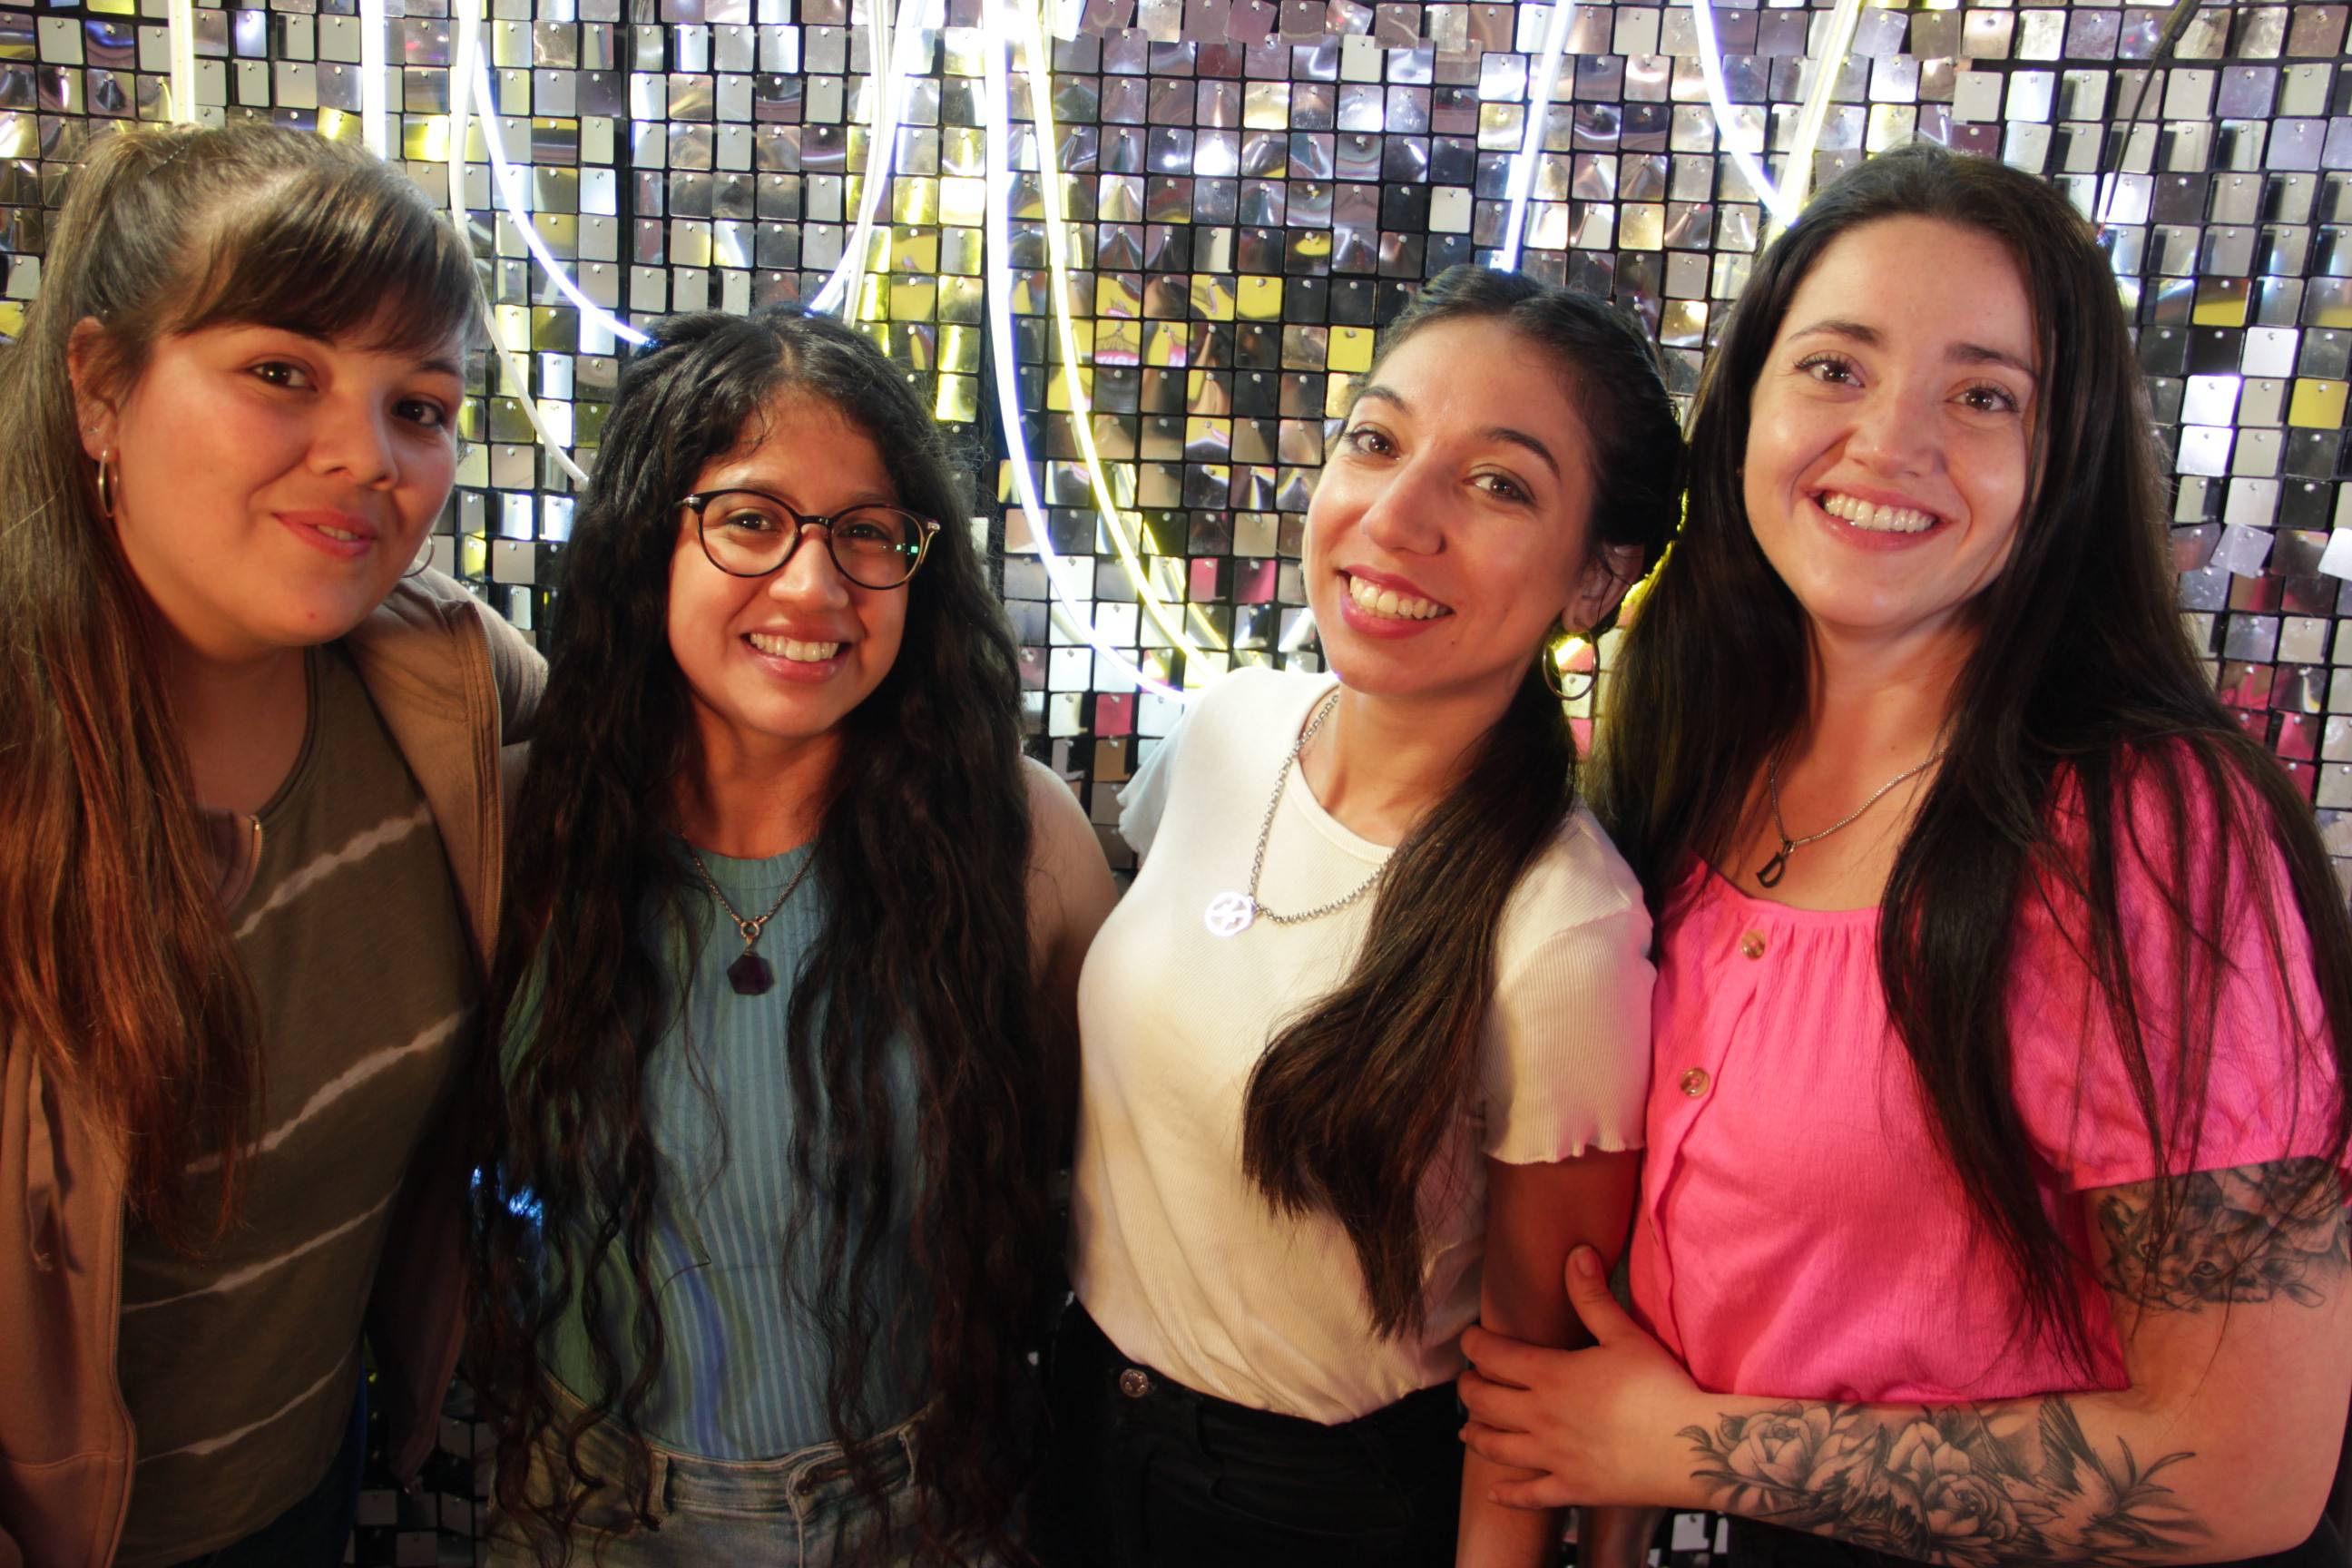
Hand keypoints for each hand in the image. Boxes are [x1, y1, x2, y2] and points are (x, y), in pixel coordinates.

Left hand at [1457, 1246, 1704, 1510]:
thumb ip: (1592, 1296)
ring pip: (1497, 1448)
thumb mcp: (1625, 1335)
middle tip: (1467, 1382)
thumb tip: (1575, 1252)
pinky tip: (1495, 1494)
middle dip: (1469, 1389)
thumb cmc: (1659, 1388)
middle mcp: (1541, 1417)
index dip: (1474, 1344)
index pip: (1494, 1356)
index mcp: (1550, 1376)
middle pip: (1485, 1402)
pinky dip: (1508, 1496)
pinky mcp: (1572, 1489)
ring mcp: (1553, 1457)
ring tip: (1467, 1430)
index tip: (1468, 1339)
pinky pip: (1530, 1496)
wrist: (1689, 1447)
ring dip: (1477, 1435)